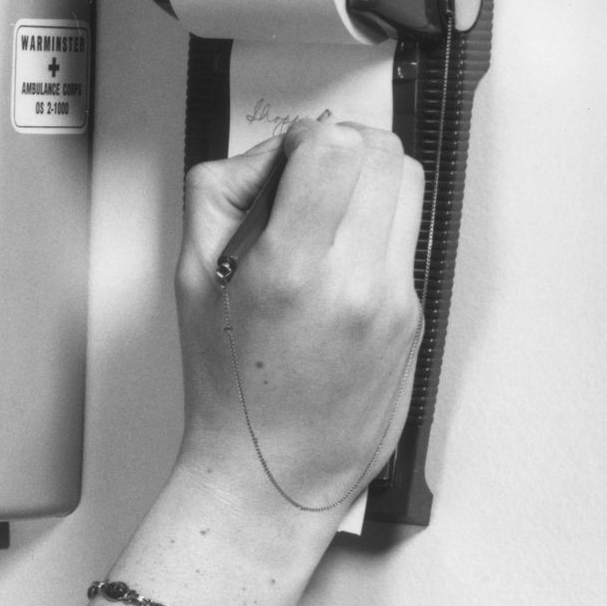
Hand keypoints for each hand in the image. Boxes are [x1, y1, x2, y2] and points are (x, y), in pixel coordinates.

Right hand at [174, 119, 424, 514]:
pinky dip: (376, 228)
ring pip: (410, 188)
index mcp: (290, 268)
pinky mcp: (416, 318)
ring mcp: (395, 300)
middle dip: (344, 146)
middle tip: (309, 173)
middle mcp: (354, 281)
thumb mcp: (190, 279)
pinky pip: (407, 239)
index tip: (286, 157)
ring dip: (371, 179)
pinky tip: (336, 260)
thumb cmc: (227, 386)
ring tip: (327, 211)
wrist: (270, 469)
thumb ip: (218, 195)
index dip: (305, 136)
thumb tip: (266, 155)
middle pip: (384, 155)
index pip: (332, 148)